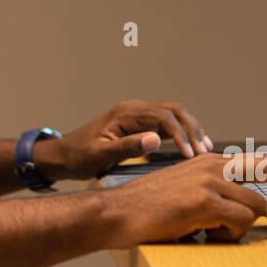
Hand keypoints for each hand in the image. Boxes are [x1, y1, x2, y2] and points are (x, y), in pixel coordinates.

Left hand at [42, 99, 215, 181]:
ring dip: (189, 128)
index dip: (180, 134)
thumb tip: (156, 139)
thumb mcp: (100, 156)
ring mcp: (136, 115)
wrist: (62, 156)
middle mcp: (133, 109)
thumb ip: (128, 147)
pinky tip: (190, 146)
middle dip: (192, 128)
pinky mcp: (137, 124)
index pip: (163, 117)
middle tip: (204, 150)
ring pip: (172, 114)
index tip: (190, 154)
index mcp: (125, 113)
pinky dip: (180, 132)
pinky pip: (165, 123)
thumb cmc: (78, 157)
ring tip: (204, 147)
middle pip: (173, 110)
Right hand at [101, 151, 266, 246]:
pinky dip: (227, 234)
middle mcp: (215, 165)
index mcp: (211, 161)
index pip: (260, 160)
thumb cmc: (152, 206)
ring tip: (212, 231)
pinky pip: (238, 222)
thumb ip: (218, 193)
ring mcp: (211, 181)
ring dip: (239, 227)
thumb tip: (247, 209)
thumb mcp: (189, 191)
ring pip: (254, 207)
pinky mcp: (205, 200)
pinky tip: (204, 233)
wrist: (121, 212)